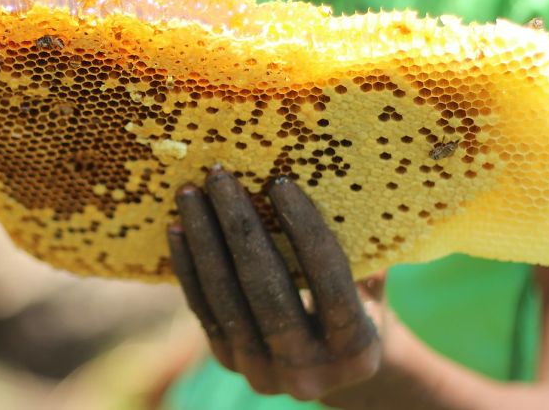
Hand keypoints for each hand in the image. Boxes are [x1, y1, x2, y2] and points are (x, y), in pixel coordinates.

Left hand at [167, 168, 380, 400]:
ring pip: (225, 298)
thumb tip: (332, 183)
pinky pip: (203, 308)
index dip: (306, 231)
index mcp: (355, 352)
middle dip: (239, 227)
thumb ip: (359, 248)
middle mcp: (307, 372)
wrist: (331, 368)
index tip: (279, 183)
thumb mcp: (371, 283)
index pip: (330, 285)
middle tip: (220, 177)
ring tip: (191, 193)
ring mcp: (262, 372)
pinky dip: (188, 265)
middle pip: (266, 290)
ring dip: (204, 240)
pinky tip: (177, 226)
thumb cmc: (358, 305)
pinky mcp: (228, 361)